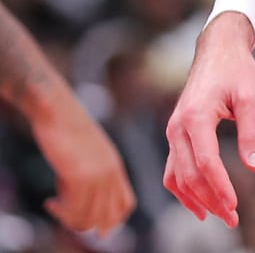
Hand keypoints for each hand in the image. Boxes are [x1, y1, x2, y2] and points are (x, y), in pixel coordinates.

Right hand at [32, 89, 134, 234]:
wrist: (58, 110)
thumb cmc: (67, 131)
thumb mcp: (86, 155)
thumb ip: (89, 176)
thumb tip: (80, 203)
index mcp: (116, 166)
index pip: (126, 204)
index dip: (110, 220)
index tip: (88, 218)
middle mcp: (112, 172)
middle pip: (109, 217)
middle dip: (88, 224)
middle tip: (67, 215)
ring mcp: (98, 174)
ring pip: (90, 217)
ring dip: (70, 219)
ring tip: (55, 206)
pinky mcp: (80, 174)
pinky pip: (75, 209)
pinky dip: (60, 212)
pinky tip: (49, 201)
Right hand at [163, 13, 254, 227]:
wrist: (218, 49)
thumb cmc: (238, 70)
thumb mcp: (252, 97)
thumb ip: (252, 133)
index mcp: (196, 116)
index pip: (206, 162)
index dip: (220, 187)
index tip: (235, 205)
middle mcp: (177, 127)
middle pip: (189, 174)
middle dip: (210, 199)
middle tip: (232, 218)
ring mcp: (173, 132)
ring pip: (176, 176)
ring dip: (195, 199)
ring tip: (218, 215)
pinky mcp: (176, 134)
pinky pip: (174, 168)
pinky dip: (184, 188)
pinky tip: (200, 202)